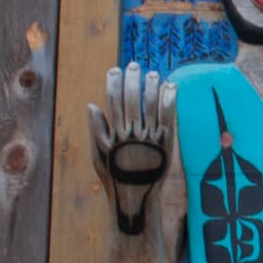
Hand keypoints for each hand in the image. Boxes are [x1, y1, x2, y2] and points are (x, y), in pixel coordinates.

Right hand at [89, 64, 174, 195]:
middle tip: (134, 65)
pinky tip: (171, 87)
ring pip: (150, 105)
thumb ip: (96, 130)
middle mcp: (131, 134)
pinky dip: (169, 100)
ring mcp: (149, 138)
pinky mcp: (165, 143)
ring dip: (151, 86)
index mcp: (113, 135)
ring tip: (153, 74)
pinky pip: (168, 117)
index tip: (115, 70)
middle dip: (132, 79)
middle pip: (131, 99)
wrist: (135, 197)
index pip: (112, 101)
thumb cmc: (114, 175)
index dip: (113, 83)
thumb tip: (92, 105)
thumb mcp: (99, 154)